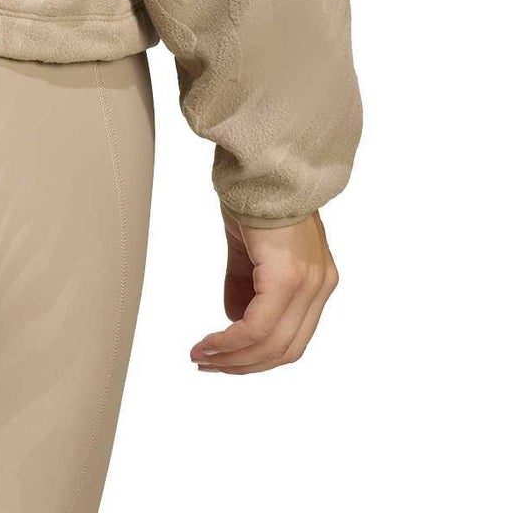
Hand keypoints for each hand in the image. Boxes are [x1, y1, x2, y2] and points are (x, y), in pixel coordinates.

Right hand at [189, 207, 339, 372]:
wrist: (261, 157)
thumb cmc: (254, 191)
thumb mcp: (252, 245)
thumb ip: (246, 283)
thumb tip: (234, 319)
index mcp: (317, 280)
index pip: (292, 338)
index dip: (256, 357)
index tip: (222, 360)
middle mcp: (319, 286)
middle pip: (284, 350)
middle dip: (243, 365)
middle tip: (208, 364)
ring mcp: (309, 283)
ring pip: (272, 344)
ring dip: (233, 357)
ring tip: (202, 356)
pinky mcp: (289, 276)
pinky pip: (258, 325)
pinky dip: (231, 341)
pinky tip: (209, 343)